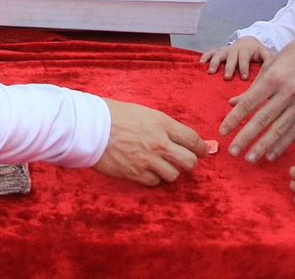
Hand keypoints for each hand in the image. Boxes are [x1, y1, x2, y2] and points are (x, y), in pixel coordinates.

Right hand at [92, 98, 206, 186]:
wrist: (91, 128)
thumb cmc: (114, 116)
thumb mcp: (144, 113)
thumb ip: (163, 126)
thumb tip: (179, 137)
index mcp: (162, 124)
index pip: (193, 140)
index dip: (201, 148)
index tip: (203, 151)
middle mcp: (159, 144)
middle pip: (190, 161)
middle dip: (191, 163)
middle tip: (187, 162)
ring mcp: (148, 161)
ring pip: (174, 175)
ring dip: (171, 171)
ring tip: (162, 165)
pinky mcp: (136, 174)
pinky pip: (155, 182)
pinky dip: (154, 178)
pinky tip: (147, 170)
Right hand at [200, 36, 269, 80]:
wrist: (248, 41)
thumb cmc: (257, 52)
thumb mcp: (265, 53)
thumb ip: (268, 59)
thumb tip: (273, 69)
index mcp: (246, 50)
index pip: (245, 59)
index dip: (244, 67)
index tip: (244, 78)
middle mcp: (234, 49)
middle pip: (231, 58)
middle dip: (229, 68)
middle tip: (227, 77)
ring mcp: (225, 50)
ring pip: (218, 55)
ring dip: (214, 63)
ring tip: (211, 72)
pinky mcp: (219, 50)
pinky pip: (210, 52)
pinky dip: (205, 57)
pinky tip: (200, 63)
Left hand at [219, 31, 294, 161]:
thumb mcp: (270, 64)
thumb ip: (253, 87)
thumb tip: (233, 104)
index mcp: (273, 78)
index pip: (249, 103)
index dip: (234, 119)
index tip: (222, 131)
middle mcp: (287, 92)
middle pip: (262, 119)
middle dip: (246, 138)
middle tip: (232, 151)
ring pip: (279, 130)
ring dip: (263, 146)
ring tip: (250, 159)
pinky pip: (294, 131)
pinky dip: (282, 145)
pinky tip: (271, 154)